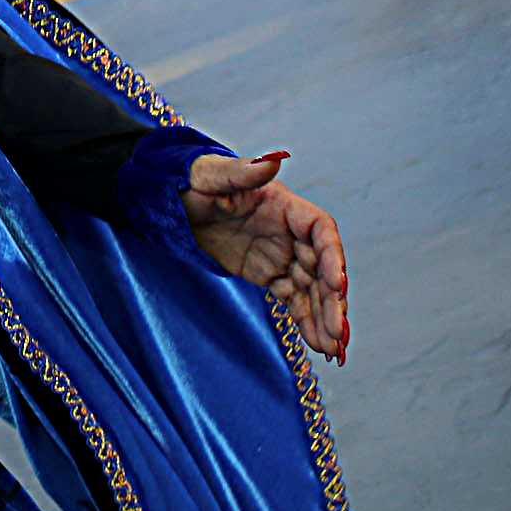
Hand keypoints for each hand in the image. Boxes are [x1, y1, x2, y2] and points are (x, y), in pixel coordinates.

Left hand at [182, 151, 349, 362]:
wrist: (171, 203)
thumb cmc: (192, 181)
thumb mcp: (211, 174)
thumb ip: (241, 171)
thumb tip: (273, 160)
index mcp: (284, 205)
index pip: (321, 230)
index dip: (332, 257)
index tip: (336, 284)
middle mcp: (290, 232)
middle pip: (322, 267)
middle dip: (333, 300)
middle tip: (338, 332)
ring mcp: (282, 255)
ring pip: (312, 289)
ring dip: (324, 317)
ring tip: (333, 349)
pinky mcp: (269, 275)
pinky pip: (294, 301)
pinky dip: (306, 322)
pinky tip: (318, 345)